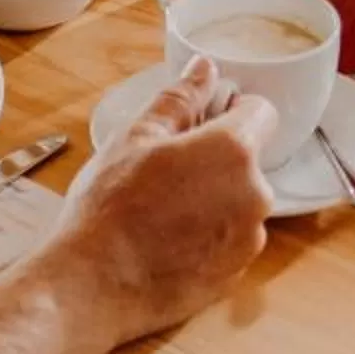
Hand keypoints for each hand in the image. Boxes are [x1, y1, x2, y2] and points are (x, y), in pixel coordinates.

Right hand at [42, 57, 275, 343]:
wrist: (93, 284)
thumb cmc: (110, 207)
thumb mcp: (137, 137)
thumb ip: (180, 98)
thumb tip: (204, 70)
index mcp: (234, 151)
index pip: (261, 112)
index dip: (232, 110)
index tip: (203, 119)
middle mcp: (254, 195)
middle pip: (248, 161)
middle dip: (214, 159)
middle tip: (164, 169)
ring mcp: (248, 240)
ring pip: (238, 202)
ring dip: (212, 198)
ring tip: (160, 209)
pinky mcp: (235, 275)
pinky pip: (230, 240)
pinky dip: (208, 236)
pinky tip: (167, 240)